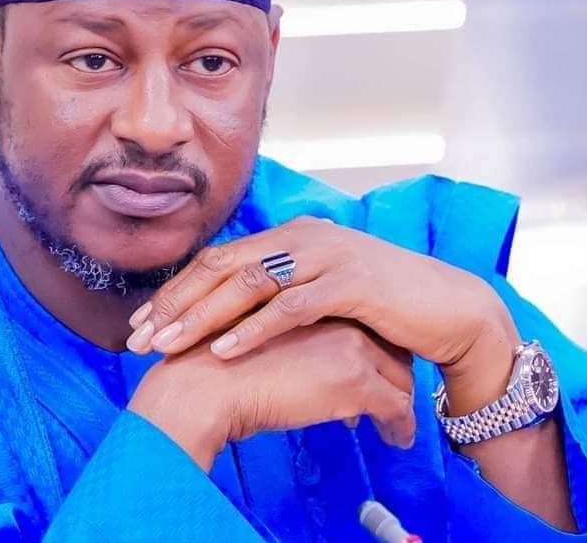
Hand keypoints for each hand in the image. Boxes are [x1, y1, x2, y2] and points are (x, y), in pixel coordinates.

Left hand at [127, 216, 520, 413]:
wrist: (448, 308)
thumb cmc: (379, 306)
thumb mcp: (320, 291)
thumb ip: (278, 292)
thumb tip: (226, 315)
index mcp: (288, 236)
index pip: (217, 259)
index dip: (175, 290)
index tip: (140, 322)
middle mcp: (301, 237)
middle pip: (221, 267)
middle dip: (174, 304)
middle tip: (138, 338)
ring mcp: (325, 256)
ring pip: (247, 284)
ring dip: (201, 317)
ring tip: (167, 345)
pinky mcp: (350, 284)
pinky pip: (289, 307)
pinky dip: (252, 329)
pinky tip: (223, 350)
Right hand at [128, 319, 415, 472]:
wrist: (205, 385)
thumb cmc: (213, 363)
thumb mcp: (250, 332)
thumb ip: (277, 334)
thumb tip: (294, 361)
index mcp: (314, 298)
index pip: (361, 321)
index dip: (367, 348)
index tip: (365, 371)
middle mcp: (338, 314)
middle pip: (388, 345)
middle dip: (391, 374)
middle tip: (386, 398)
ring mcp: (351, 345)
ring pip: (400, 376)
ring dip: (401, 404)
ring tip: (392, 425)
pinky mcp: (356, 381)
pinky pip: (398, 408)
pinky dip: (400, 427)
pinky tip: (394, 440)